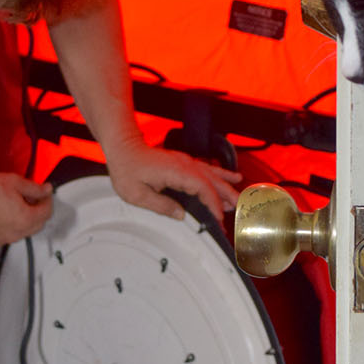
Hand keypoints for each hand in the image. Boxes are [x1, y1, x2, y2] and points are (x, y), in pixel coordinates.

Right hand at [0, 173, 53, 244]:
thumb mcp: (16, 183)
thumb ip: (34, 188)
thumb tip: (45, 190)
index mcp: (26, 219)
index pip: (46, 212)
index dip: (47, 200)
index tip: (44, 194)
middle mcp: (15, 233)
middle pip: (37, 225)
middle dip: (38, 212)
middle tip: (32, 199)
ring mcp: (2, 238)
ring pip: (22, 232)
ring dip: (24, 221)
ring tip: (15, 205)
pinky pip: (5, 235)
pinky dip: (8, 227)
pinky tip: (2, 214)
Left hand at [105, 141, 241, 223]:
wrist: (123, 146)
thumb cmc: (127, 167)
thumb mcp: (136, 194)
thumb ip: (160, 205)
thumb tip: (181, 215)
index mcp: (175, 172)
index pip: (202, 188)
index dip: (213, 203)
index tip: (219, 217)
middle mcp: (184, 165)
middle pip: (213, 181)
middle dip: (227, 196)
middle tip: (239, 211)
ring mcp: (185, 162)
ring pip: (213, 174)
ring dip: (228, 187)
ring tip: (240, 199)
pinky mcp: (184, 162)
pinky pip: (207, 169)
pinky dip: (221, 174)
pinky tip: (232, 177)